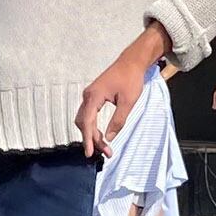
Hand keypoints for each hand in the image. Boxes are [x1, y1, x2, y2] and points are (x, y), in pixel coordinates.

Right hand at [77, 26, 170, 156]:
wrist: (132, 62)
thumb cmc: (131, 79)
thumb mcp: (128, 102)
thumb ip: (118, 120)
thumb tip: (109, 137)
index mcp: (94, 96)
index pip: (87, 122)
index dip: (88, 139)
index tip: (90, 153)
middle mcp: (88, 96)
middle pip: (84, 123)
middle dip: (92, 139)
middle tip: (106, 152)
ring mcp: (90, 95)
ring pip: (85, 120)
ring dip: (92, 134)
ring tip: (105, 147)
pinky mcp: (94, 96)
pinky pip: (89, 115)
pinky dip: (93, 127)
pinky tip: (101, 135)